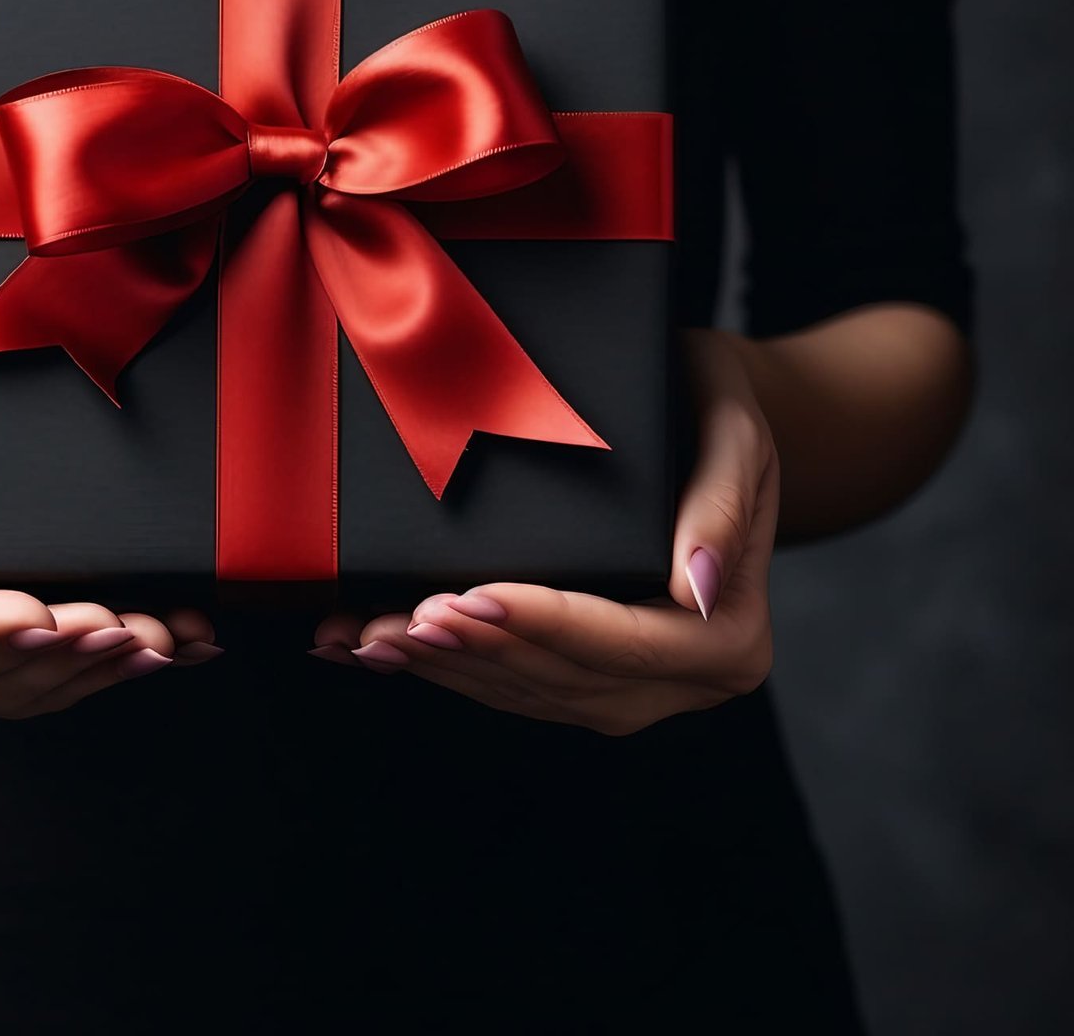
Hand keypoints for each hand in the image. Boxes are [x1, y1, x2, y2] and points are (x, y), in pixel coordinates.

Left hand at [309, 329, 776, 733]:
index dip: (544, 625)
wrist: (703, 421)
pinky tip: (377, 649)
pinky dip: (443, 668)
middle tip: (398, 621)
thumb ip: (721, 508)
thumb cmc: (713, 413)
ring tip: (371, 637)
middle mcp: (687, 680)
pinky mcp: (585, 679)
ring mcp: (634, 689)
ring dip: (444, 669)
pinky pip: (510, 685)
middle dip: (475, 652)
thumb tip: (694, 589)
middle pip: (566, 680)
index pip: (626, 642)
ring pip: (527, 693)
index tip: (473, 599)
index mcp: (729, 635)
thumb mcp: (734, 434)